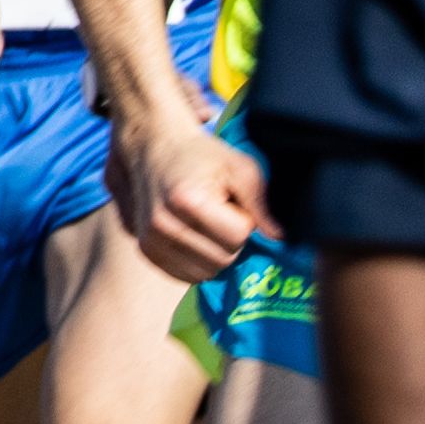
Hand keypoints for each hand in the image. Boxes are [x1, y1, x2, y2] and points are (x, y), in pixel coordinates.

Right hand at [110, 107, 269, 281]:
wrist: (155, 147)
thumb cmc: (203, 155)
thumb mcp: (240, 167)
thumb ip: (261, 204)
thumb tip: (278, 238)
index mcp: (187, 201)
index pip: (238, 237)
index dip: (244, 221)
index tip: (232, 202)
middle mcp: (164, 225)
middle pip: (224, 259)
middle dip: (231, 239)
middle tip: (219, 212)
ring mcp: (150, 241)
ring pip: (207, 272)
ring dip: (215, 251)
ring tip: (205, 222)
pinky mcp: (146, 252)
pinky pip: (188, 276)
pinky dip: (199, 261)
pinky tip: (194, 235)